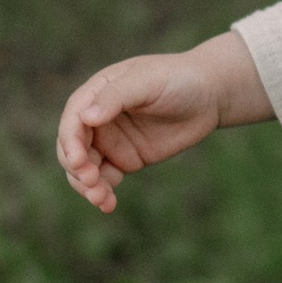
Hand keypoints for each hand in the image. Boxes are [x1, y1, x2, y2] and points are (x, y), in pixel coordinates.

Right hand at [54, 31, 271, 215]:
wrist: (210, 95)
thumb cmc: (178, 78)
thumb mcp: (148, 82)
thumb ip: (116, 97)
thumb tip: (86, 117)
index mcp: (97, 92)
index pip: (73, 119)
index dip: (70, 141)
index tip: (79, 161)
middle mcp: (98, 118)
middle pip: (73, 147)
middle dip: (77, 167)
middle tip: (92, 182)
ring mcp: (111, 140)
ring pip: (85, 168)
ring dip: (86, 186)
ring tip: (101, 199)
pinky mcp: (126, 159)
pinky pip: (105, 179)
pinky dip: (102, 192)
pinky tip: (108, 204)